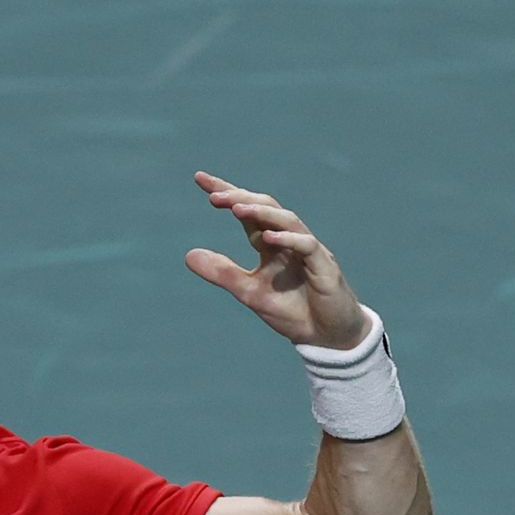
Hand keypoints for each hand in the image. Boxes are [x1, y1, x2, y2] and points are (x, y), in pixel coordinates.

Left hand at [184, 172, 371, 349]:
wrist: (326, 336)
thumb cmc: (292, 310)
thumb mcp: (248, 292)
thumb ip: (222, 273)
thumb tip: (188, 255)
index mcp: (271, 244)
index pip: (248, 211)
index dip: (227, 193)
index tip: (199, 179)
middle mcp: (290, 241)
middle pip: (266, 208)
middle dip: (241, 198)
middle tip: (214, 195)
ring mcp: (309, 251)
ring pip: (288, 221)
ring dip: (262, 213)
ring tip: (236, 208)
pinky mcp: (325, 267)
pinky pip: (307, 246)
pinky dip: (287, 240)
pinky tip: (267, 238)